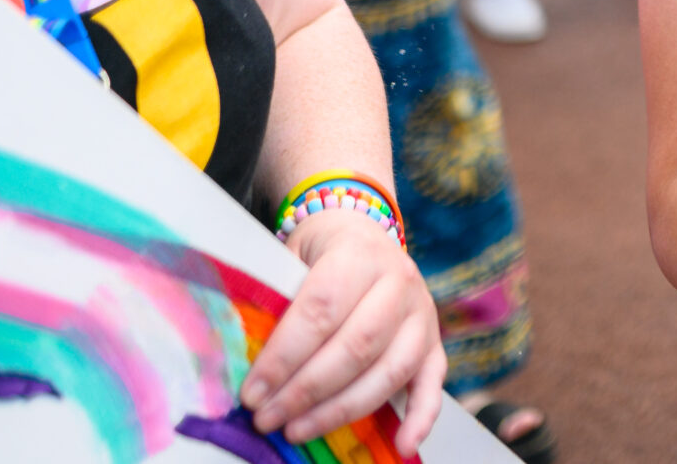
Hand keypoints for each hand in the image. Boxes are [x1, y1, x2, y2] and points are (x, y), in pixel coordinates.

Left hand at [244, 209, 444, 452]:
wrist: (364, 233)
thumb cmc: (318, 255)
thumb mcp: (293, 260)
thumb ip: (277, 302)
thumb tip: (242, 357)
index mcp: (359, 254)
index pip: (321, 310)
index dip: (284, 357)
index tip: (252, 392)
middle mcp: (399, 281)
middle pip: (355, 347)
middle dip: (305, 390)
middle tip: (267, 417)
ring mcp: (422, 314)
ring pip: (389, 371)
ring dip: (341, 410)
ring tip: (296, 430)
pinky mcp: (434, 343)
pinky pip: (433, 384)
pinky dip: (422, 418)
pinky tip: (403, 445)